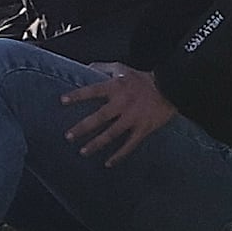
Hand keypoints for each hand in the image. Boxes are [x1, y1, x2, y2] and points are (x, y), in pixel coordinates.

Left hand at [62, 65, 179, 160]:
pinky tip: (108, 163)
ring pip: (112, 134)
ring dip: (97, 144)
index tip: (62, 101)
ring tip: (83, 152)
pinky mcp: (143, 129)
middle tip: (68, 136)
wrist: (170, 88)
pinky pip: (129, 145)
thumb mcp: (121, 68)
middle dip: (83, 128)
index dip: (77, 96)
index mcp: (115, 88)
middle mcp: (122, 104)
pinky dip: (119, 155)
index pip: (92, 91)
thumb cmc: (142, 78)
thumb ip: (102, 67)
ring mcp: (133, 119)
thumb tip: (85, 67)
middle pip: (99, 118)